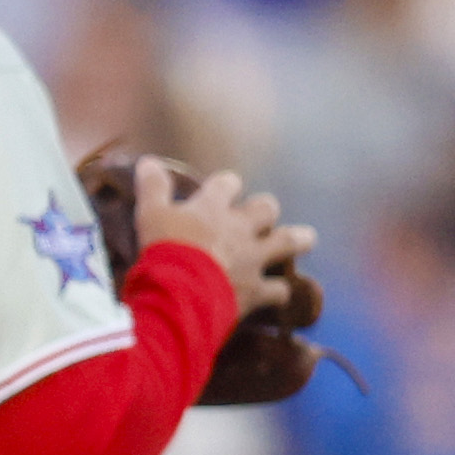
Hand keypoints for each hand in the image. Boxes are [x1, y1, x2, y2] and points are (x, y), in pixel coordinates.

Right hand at [131, 154, 310, 318]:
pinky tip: (280, 293)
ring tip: (306, 239)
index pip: (227, 184)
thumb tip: (148, 160)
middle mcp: (239, 228)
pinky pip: (278, 290)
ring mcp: (252, 259)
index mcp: (213, 207)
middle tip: (264, 215)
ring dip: (297, 240)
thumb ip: (153, 187)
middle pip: (265, 209)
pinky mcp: (256, 291)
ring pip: (286, 242)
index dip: (227, 185)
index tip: (226, 187)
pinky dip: (279, 292)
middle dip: (265, 210)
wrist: (181, 293)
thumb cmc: (164, 249)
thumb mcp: (150, 213)